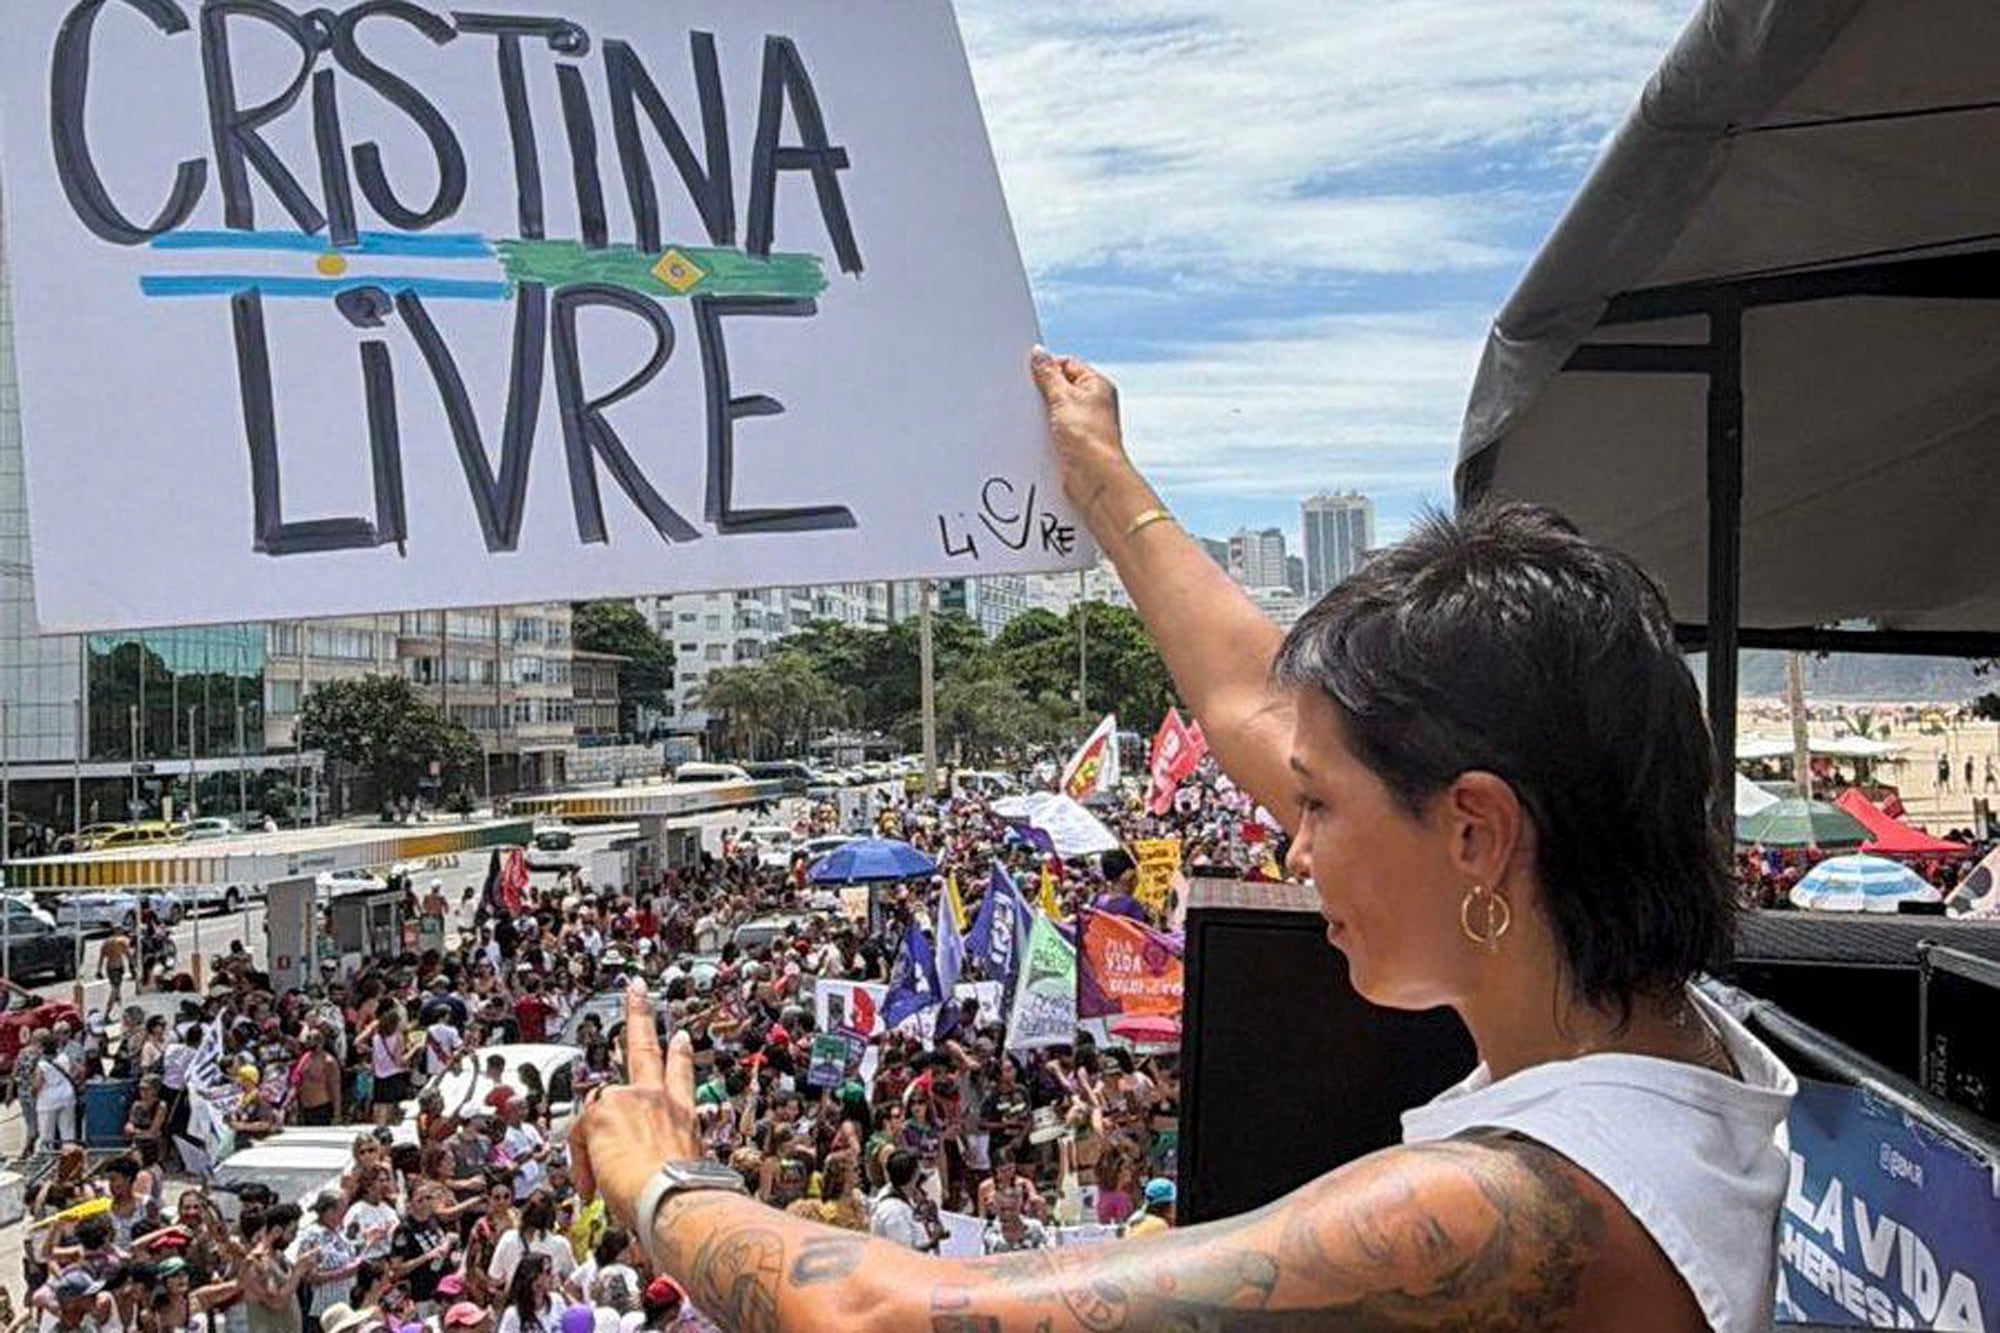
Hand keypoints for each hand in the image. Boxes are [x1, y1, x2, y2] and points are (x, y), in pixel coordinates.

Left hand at [569, 980, 700, 1229]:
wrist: (674, 1197)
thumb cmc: (681, 1199)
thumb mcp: (677, 1178)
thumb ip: (659, 1171)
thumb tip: (634, 1187)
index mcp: (683, 1117)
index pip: (680, 1076)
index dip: (680, 1055)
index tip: (680, 1038)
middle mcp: (660, 1100)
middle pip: (647, 1048)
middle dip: (642, 1014)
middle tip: (637, 988)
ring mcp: (632, 1099)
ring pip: (598, 1102)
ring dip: (589, 1133)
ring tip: (592, 1164)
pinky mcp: (603, 1108)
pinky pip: (579, 1137)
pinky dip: (581, 1163)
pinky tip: (589, 1184)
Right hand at [1029, 347, 1136, 519]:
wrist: (1094, 479)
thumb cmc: (1089, 438)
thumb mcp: (1063, 398)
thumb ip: (1048, 375)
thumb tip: (1039, 354)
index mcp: (1096, 385)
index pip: (1067, 365)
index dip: (1047, 368)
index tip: (1028, 373)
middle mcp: (1092, 404)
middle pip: (1058, 388)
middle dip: (1042, 393)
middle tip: (1028, 398)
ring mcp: (1082, 425)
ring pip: (1053, 412)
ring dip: (1041, 416)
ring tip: (1036, 421)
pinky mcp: (1072, 444)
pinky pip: (1052, 432)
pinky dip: (1043, 433)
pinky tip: (1036, 436)